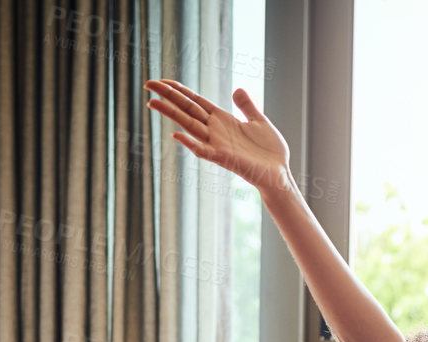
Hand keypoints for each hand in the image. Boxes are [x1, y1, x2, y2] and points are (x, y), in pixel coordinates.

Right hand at [145, 80, 290, 191]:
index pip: (195, 101)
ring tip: (152, 103)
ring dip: (170, 114)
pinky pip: (203, 151)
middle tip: (147, 84)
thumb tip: (237, 89)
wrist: (280, 173)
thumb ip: (247, 106)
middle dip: (168, 96)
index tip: (162, 81)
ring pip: (189, 126)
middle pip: (187, 109)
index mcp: (223, 120)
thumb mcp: (259, 121)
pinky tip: (176, 134)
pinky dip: (190, 143)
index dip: (179, 90)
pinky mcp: (224, 158)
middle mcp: (216, 130)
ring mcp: (217, 144)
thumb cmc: (270, 151)